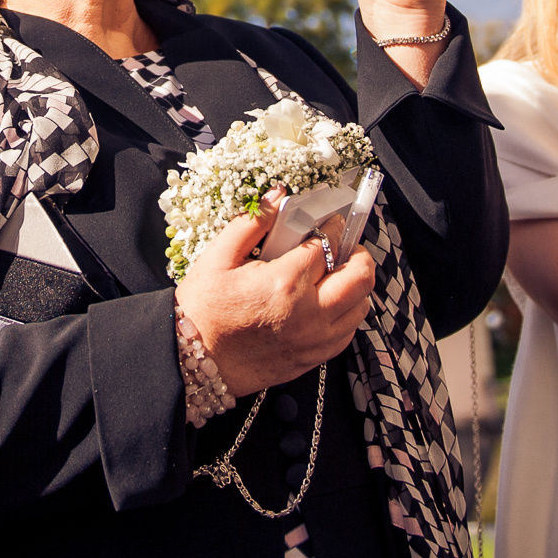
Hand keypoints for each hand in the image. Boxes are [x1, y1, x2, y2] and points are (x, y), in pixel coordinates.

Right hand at [173, 192, 375, 396]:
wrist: (196, 361)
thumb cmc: (203, 310)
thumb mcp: (218, 258)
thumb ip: (252, 223)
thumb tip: (278, 196)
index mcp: (284, 283)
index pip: (327, 243)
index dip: (332, 226)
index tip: (330, 220)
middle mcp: (308, 313)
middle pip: (360, 276)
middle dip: (357, 253)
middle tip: (343, 245)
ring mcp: (314, 340)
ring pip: (360, 306)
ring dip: (355, 284)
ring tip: (336, 273)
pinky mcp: (314, 358)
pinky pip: (348, 332)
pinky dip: (346, 313)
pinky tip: (328, 302)